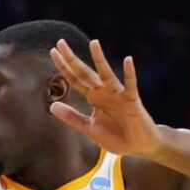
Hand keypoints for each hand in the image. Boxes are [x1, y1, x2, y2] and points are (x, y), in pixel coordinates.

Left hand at [49, 39, 161, 156]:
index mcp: (93, 97)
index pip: (75, 79)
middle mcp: (104, 92)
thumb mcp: (88, 128)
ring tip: (93, 42)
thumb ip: (71, 117)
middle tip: (61, 42)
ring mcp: (118, 95)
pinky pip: (131, 85)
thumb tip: (52, 105)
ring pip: (106, 75)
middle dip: (73, 59)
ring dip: (100, 59)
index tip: (53, 51)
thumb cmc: (115, 136)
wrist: (137, 146)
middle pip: (85, 73)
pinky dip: (130, 73)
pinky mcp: (132, 100)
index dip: (64, 67)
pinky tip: (128, 60)